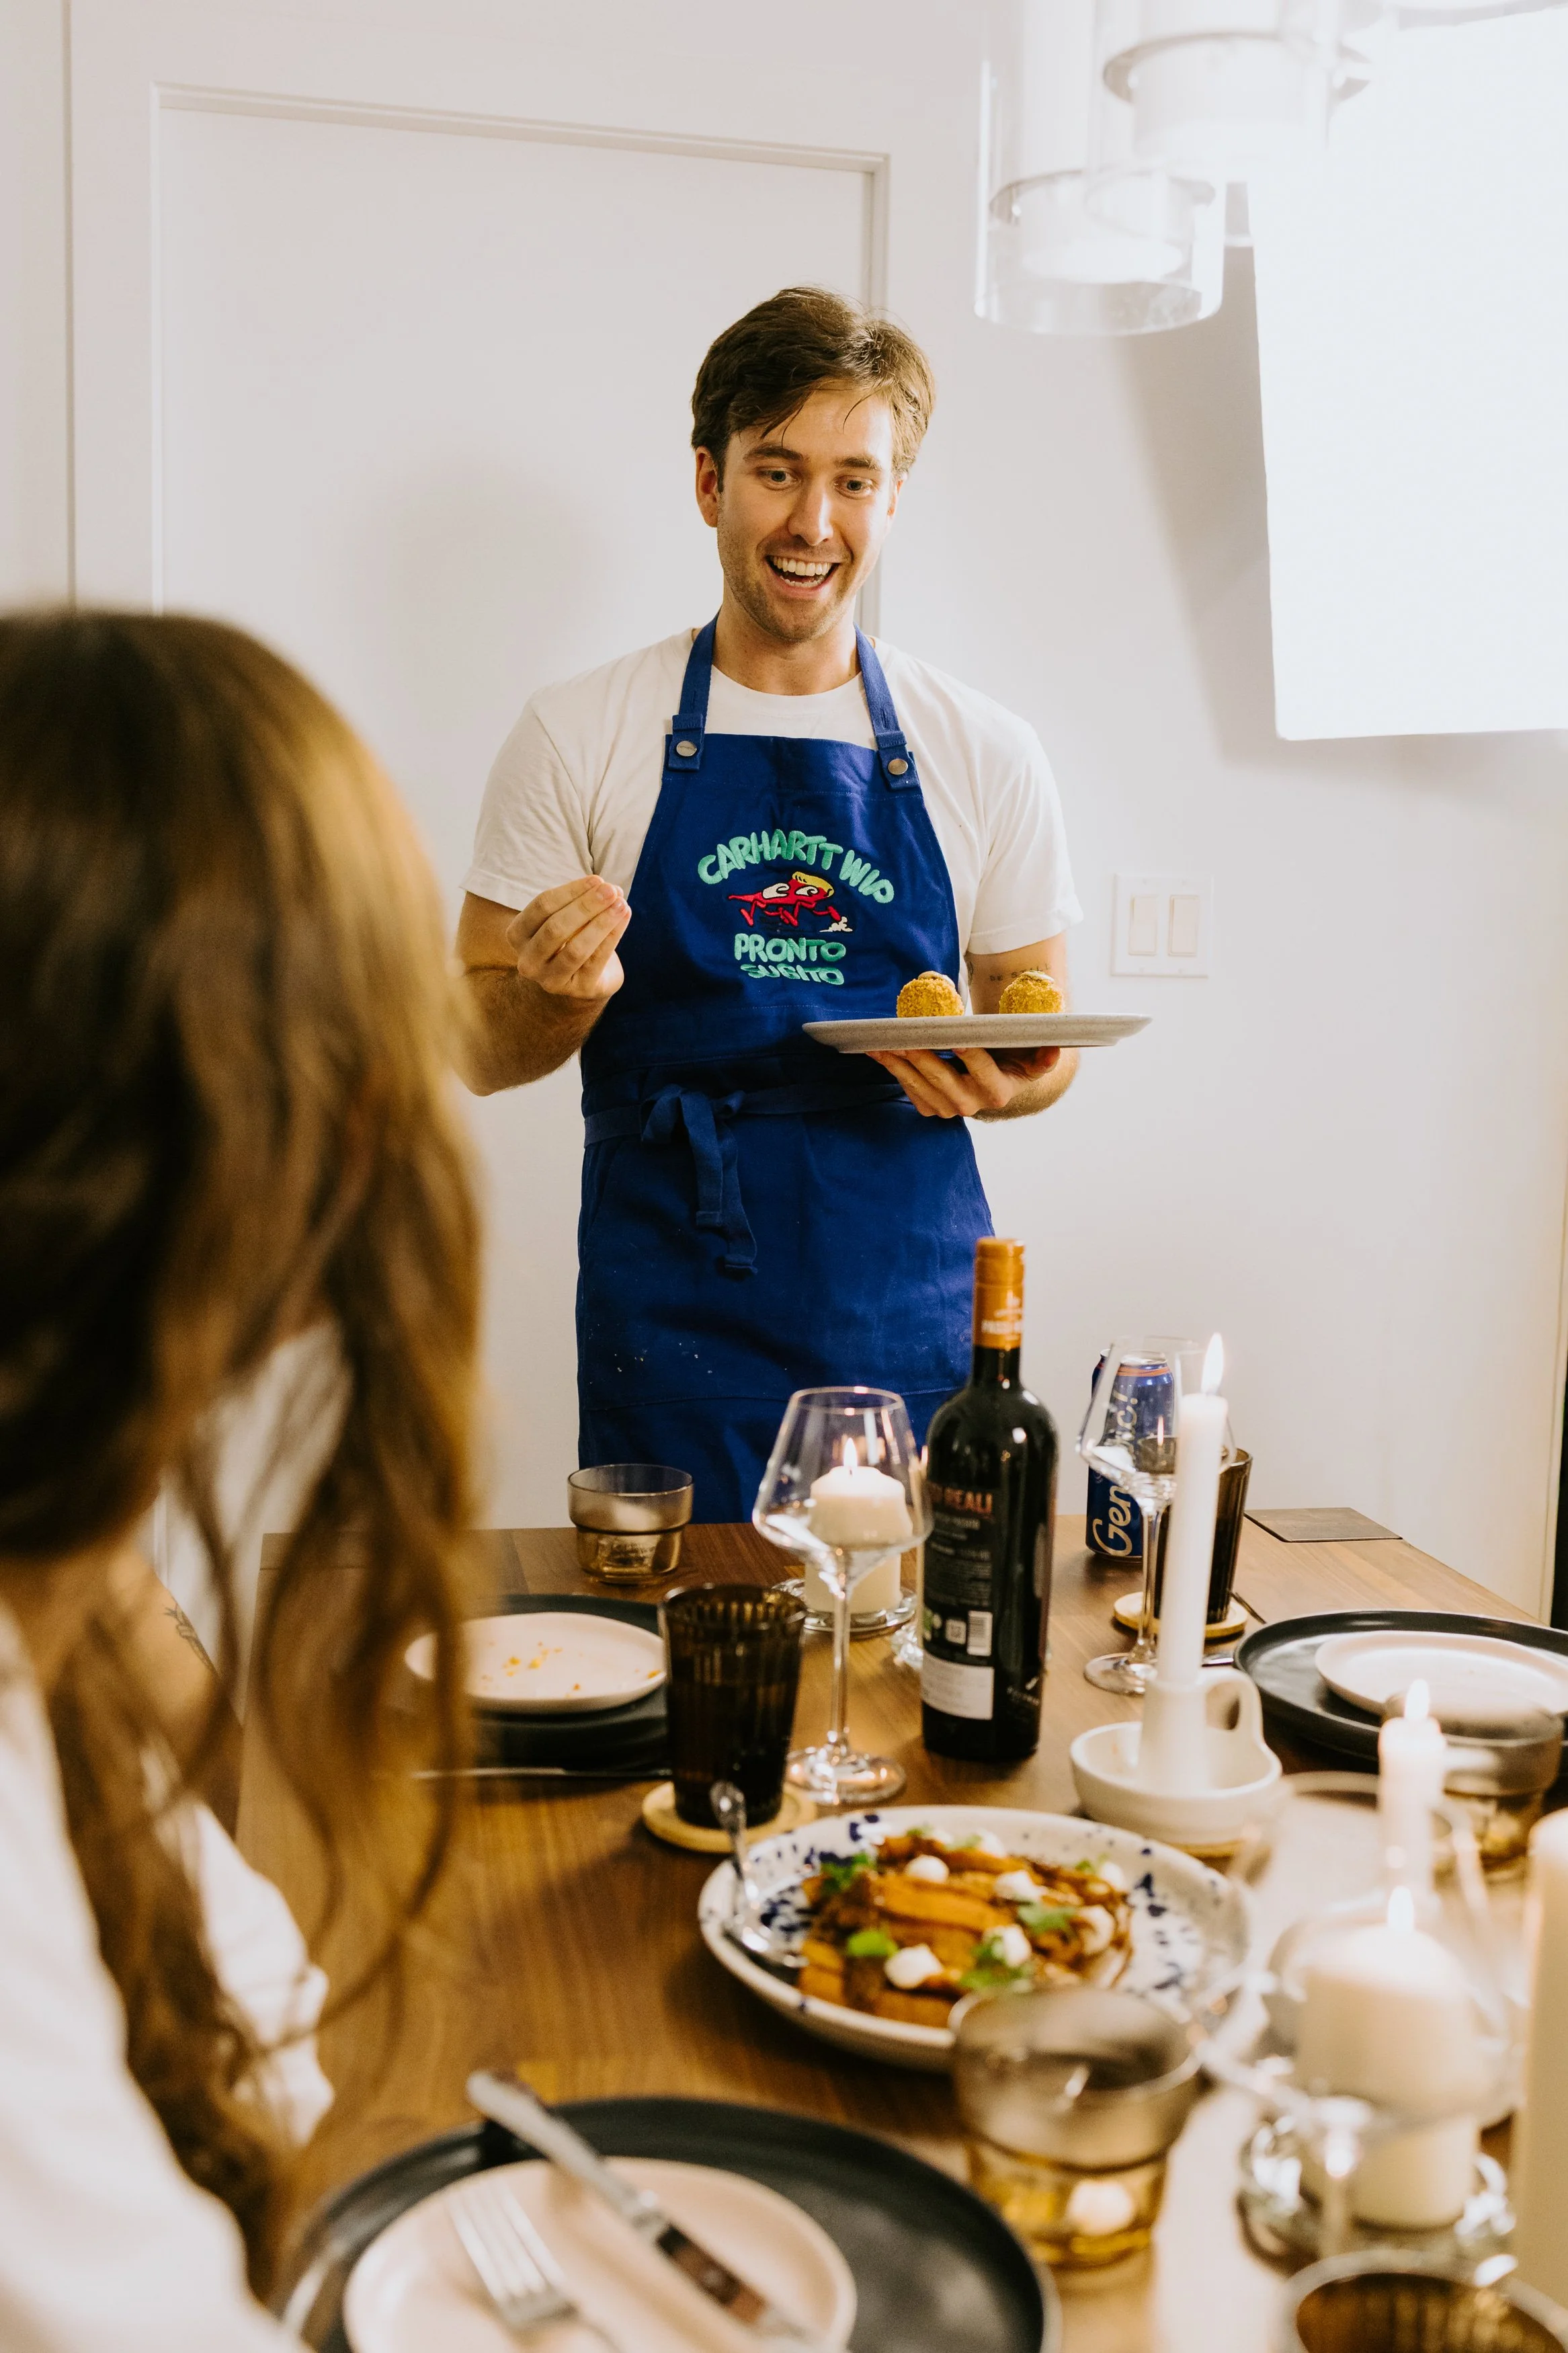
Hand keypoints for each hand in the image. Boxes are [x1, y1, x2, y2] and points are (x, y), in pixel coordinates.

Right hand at [509, 876, 630, 1003]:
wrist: (583, 974)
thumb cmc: (570, 936)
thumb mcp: (565, 916)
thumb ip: (578, 901)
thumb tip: (605, 888)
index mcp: (517, 934)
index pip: (542, 906)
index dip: (571, 891)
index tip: (597, 880)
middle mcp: (528, 961)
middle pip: (556, 928)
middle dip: (586, 906)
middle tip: (611, 890)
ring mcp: (550, 980)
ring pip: (576, 949)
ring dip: (601, 923)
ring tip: (621, 904)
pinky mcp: (577, 990)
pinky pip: (596, 962)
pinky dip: (612, 937)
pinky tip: (624, 918)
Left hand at [865, 1044, 1059, 1119]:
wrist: (1000, 1082)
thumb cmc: (1016, 1058)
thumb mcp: (1034, 1056)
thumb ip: (1044, 1054)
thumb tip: (1055, 1048)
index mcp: (1000, 1091)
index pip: (985, 1073)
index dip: (971, 1056)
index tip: (957, 1037)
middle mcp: (973, 1105)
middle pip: (946, 1082)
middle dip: (925, 1060)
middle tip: (908, 1038)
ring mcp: (949, 1109)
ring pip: (922, 1088)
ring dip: (900, 1066)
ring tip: (883, 1044)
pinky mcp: (931, 1107)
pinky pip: (909, 1090)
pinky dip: (893, 1070)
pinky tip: (879, 1051)